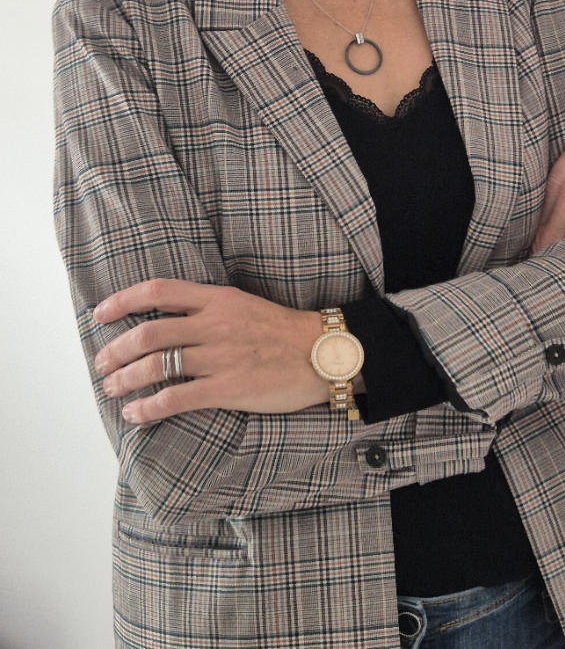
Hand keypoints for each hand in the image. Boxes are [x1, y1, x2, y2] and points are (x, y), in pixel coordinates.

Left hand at [93, 280, 329, 424]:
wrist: (323, 353)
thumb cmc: (283, 331)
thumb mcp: (244, 305)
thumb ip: (208, 308)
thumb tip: (168, 319)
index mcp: (218, 299)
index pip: (159, 290)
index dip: (123, 301)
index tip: (100, 313)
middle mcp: (214, 324)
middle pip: (149, 332)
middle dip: (116, 350)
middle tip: (102, 363)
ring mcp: (220, 356)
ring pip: (156, 366)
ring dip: (125, 379)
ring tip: (111, 388)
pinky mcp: (227, 388)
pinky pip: (175, 398)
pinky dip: (148, 408)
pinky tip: (135, 414)